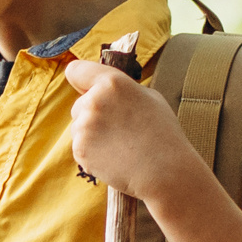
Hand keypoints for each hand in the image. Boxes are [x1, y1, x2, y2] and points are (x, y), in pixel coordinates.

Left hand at [62, 41, 198, 202]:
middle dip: (93, 113)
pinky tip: (114, 156)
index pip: (77, 71)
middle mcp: (93, 101)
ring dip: (92, 133)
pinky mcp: (80, 150)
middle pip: (80, 104)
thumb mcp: (149, 97)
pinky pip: (80, 146)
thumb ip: (122, 89)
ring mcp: (84, 127)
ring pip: (79, 126)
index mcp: (112, 83)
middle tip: (120, 127)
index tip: (83, 85)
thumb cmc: (162, 133)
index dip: (80, 78)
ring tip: (120, 143)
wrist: (164, 171)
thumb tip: (103, 89)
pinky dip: (92, 151)